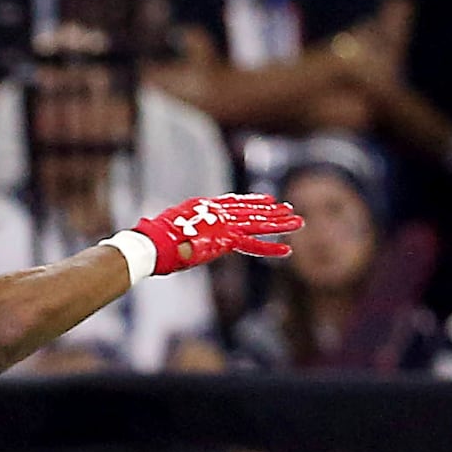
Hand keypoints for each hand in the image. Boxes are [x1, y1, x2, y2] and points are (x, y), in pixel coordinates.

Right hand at [130, 192, 302, 274]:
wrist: (154, 244)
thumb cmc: (154, 242)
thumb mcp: (169, 235)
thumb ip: (180, 237)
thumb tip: (174, 242)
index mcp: (204, 210)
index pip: (233, 205)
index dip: (252, 204)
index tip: (267, 201)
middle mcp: (217, 214)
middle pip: (250, 212)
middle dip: (271, 212)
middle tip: (290, 211)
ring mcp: (223, 224)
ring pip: (257, 223)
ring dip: (279, 223)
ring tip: (298, 222)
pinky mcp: (225, 238)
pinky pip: (253, 244)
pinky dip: (270, 248)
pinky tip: (287, 251)